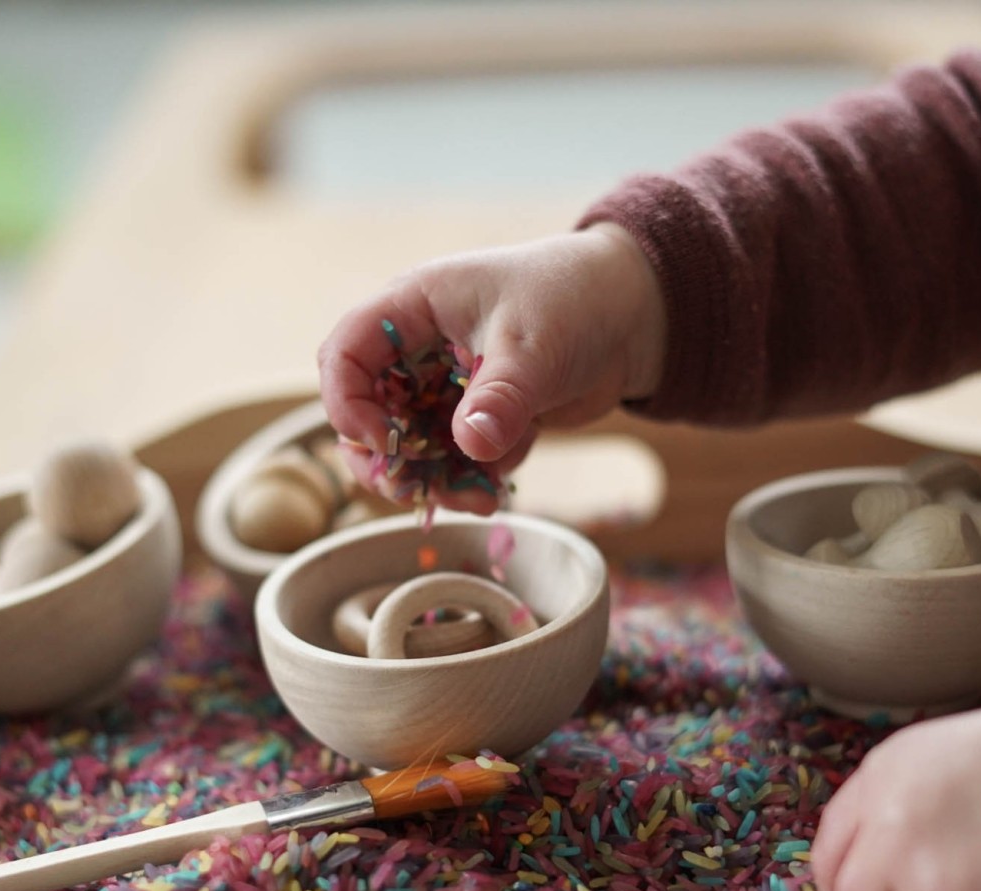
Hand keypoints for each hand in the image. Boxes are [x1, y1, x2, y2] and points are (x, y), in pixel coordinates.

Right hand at [316, 224, 665, 510]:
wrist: (636, 317)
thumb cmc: (577, 300)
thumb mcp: (534, 347)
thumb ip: (500, 398)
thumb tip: (471, 446)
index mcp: (413, 307)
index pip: (344, 354)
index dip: (347, 403)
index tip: (381, 443)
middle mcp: (420, 347)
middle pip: (365, 410)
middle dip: (386, 457)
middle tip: (413, 491)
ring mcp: (447, 384)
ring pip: (409, 443)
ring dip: (431, 479)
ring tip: (476, 501)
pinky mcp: (478, 415)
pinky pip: (454, 458)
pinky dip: (471, 479)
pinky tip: (500, 489)